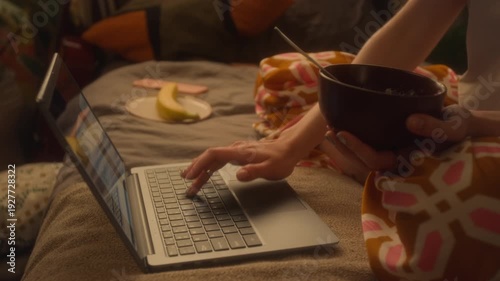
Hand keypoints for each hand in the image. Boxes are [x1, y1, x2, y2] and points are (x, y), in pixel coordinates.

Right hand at [181, 137, 303, 196]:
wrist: (290, 148)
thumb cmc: (281, 160)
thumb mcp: (271, 169)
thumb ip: (254, 172)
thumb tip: (238, 175)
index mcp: (240, 152)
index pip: (213, 154)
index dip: (200, 164)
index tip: (190, 175)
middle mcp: (236, 149)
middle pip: (210, 157)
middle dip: (196, 169)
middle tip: (186, 183)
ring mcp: (237, 151)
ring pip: (214, 159)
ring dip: (202, 170)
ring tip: (192, 182)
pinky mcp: (239, 155)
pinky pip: (220, 160)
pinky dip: (210, 167)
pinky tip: (205, 173)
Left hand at [324, 105, 474, 181]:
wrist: (471, 131)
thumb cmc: (466, 131)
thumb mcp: (458, 127)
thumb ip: (439, 128)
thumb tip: (412, 121)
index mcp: (409, 161)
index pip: (377, 161)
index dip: (358, 149)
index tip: (342, 133)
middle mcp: (397, 160)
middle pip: (362, 163)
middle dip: (342, 149)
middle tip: (328, 129)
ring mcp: (393, 152)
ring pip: (361, 157)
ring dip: (343, 145)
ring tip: (328, 127)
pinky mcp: (391, 143)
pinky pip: (368, 146)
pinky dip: (353, 139)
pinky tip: (341, 125)